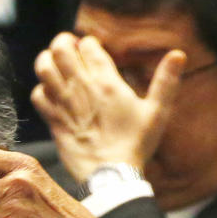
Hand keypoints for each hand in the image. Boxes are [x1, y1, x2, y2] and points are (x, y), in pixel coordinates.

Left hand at [31, 33, 184, 182]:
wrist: (110, 175)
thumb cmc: (135, 145)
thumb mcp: (157, 113)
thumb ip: (166, 82)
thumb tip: (179, 55)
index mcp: (107, 83)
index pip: (88, 46)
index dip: (88, 43)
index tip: (91, 48)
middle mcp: (82, 89)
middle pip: (61, 50)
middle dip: (62, 42)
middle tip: (68, 47)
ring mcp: (64, 104)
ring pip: (44, 68)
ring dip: (47, 60)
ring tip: (54, 62)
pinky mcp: (53, 121)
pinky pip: (37, 96)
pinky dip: (41, 89)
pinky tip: (50, 93)